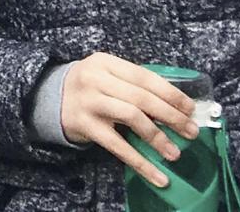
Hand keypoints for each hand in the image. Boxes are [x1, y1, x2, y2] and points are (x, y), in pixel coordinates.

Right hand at [58, 51, 197, 189]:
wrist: (49, 98)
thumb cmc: (89, 88)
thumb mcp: (107, 76)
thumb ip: (134, 86)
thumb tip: (177, 108)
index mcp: (105, 63)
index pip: (145, 77)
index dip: (171, 94)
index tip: (191, 110)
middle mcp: (95, 79)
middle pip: (141, 98)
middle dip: (171, 116)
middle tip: (191, 132)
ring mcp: (88, 101)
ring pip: (132, 117)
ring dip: (158, 137)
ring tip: (175, 152)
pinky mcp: (84, 125)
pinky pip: (118, 146)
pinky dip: (141, 163)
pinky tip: (158, 177)